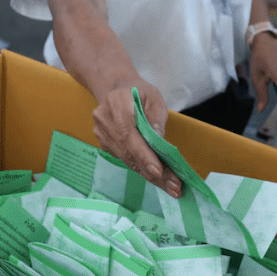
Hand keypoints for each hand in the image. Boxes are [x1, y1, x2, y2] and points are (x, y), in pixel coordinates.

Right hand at [92, 79, 182, 197]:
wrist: (115, 88)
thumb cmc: (138, 91)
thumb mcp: (154, 97)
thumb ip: (157, 118)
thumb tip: (159, 142)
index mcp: (116, 104)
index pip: (130, 136)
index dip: (144, 156)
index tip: (159, 172)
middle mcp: (104, 121)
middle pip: (130, 153)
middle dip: (154, 172)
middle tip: (175, 187)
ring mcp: (102, 134)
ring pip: (128, 160)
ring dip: (150, 175)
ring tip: (171, 186)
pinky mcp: (104, 143)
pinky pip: (125, 159)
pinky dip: (142, 168)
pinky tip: (158, 177)